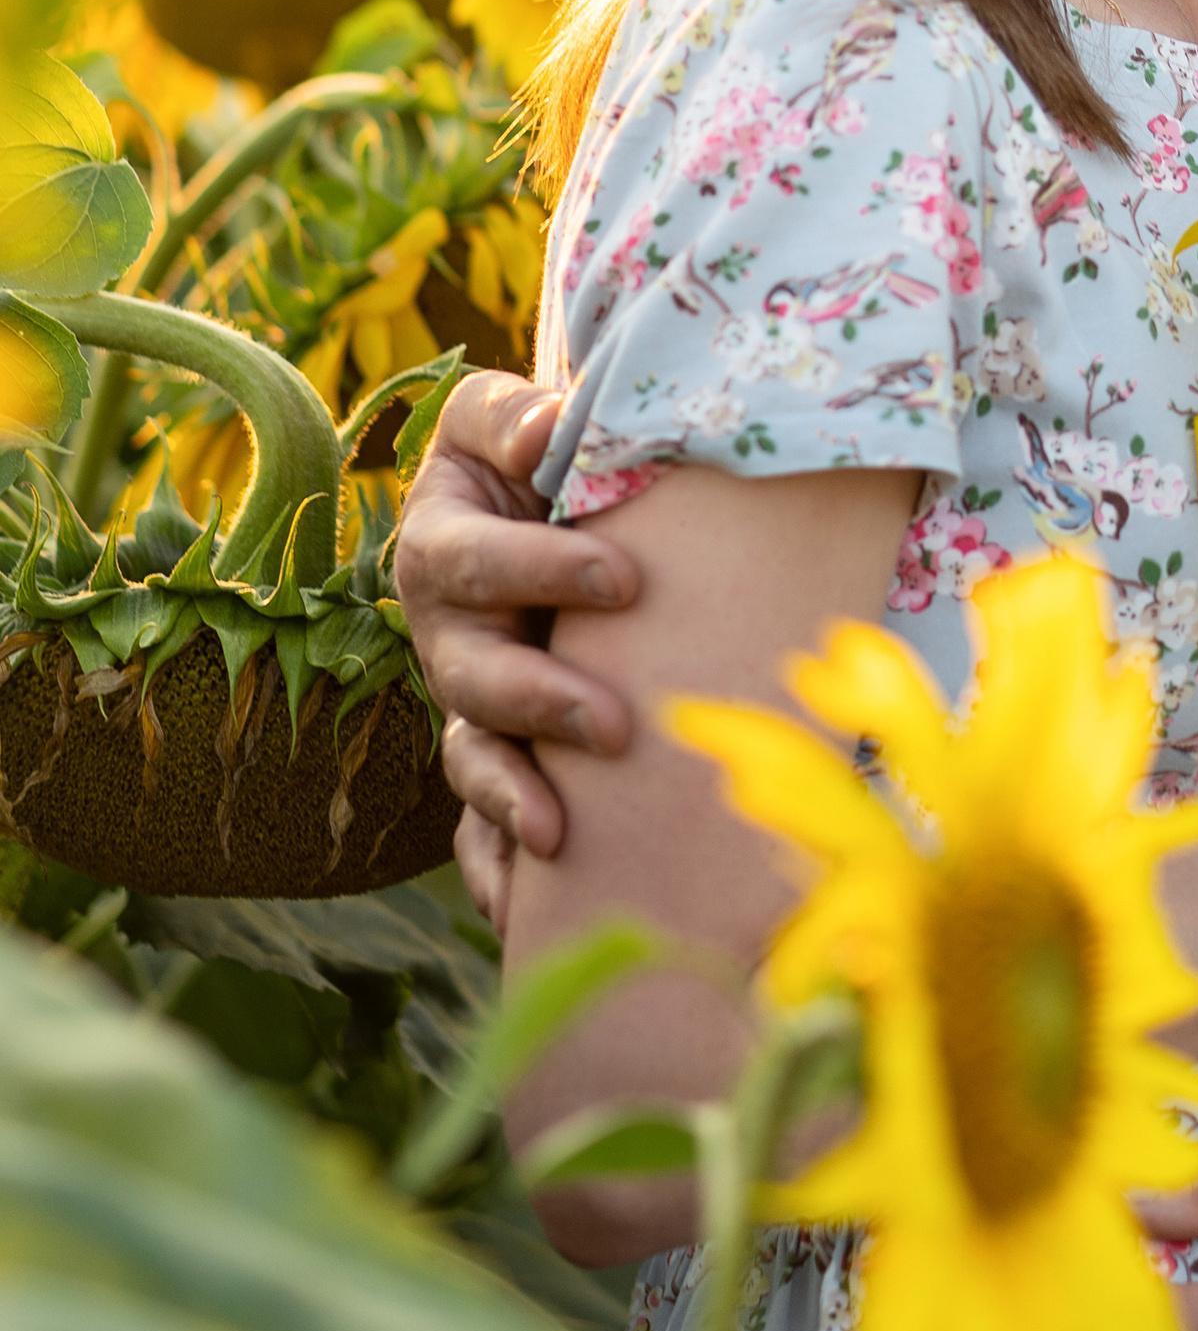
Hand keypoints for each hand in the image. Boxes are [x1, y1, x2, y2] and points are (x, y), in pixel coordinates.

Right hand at [392, 371, 637, 924]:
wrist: (549, 503)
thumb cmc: (536, 454)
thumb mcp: (509, 418)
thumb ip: (516, 419)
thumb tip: (550, 431)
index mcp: (440, 545)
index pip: (476, 562)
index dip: (541, 570)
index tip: (625, 577)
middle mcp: (444, 633)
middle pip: (472, 676)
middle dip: (538, 702)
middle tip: (612, 725)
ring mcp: (469, 702)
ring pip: (473, 757)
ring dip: (512, 798)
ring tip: (562, 834)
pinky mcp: (500, 751)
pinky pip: (482, 824)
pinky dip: (497, 867)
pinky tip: (526, 911)